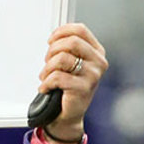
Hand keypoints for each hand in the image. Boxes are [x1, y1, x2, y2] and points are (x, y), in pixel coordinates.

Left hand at [37, 22, 107, 143]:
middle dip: (52, 51)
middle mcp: (99, 61)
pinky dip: (46, 82)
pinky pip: (57, 77)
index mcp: (97, 51)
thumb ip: (67, 47)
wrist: (68, 114)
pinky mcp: (83, 88)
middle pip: (71, 42)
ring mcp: (93, 75)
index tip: (50, 41)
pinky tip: (45, 88)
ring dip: (47, 68)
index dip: (61, 32)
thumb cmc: (67, 86)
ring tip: (46, 77)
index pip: (80, 30)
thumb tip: (56, 35)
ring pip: (62, 58)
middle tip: (47, 62)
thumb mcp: (70, 62)